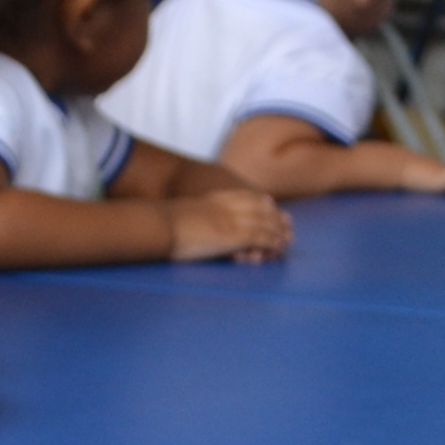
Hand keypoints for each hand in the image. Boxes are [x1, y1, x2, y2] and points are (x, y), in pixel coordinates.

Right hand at [166, 188, 288, 261]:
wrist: (157, 224)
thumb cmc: (161, 222)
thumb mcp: (184, 213)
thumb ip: (196, 215)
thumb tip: (194, 224)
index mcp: (214, 199)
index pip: (246, 196)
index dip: (262, 202)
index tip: (272, 206)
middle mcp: (226, 207)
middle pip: (260, 208)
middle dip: (275, 217)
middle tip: (288, 225)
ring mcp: (230, 221)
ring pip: (263, 223)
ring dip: (277, 232)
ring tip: (286, 240)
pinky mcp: (231, 237)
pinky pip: (259, 238)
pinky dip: (271, 242)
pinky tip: (278, 247)